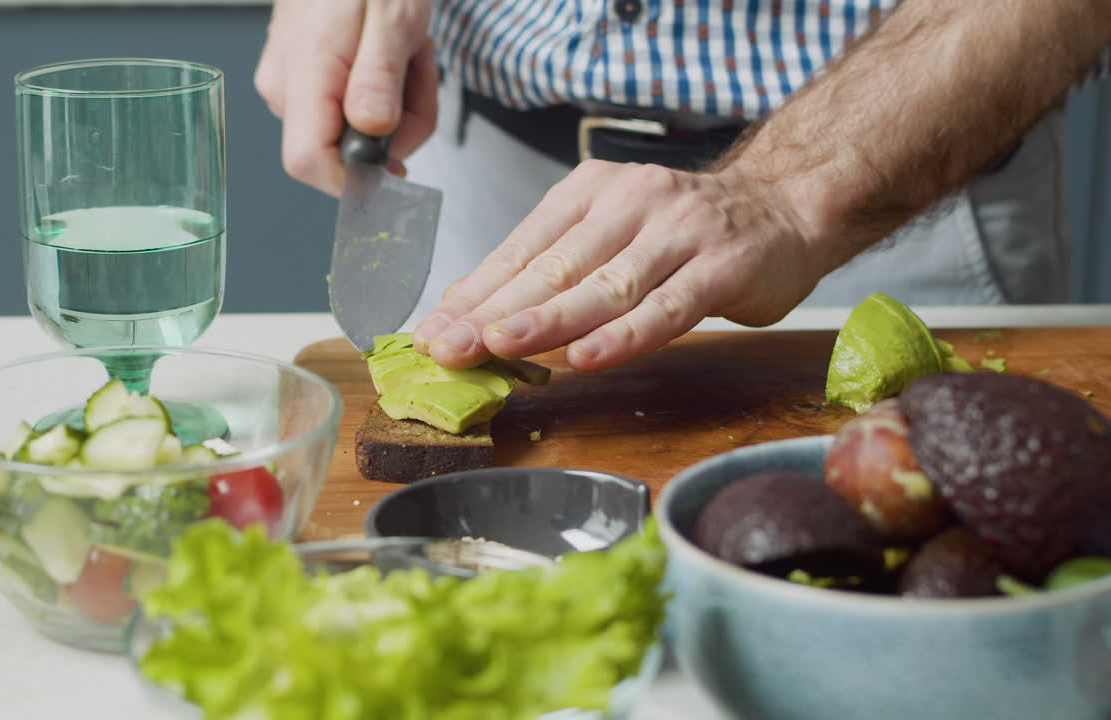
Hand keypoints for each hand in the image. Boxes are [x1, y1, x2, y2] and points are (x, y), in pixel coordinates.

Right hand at [253, 0, 438, 195]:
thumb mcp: (393, 17)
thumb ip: (380, 76)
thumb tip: (371, 130)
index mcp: (305, 72)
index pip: (308, 162)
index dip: (353, 179)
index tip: (396, 167)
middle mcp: (287, 86)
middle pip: (343, 151)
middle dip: (399, 125)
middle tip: (421, 70)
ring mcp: (293, 85)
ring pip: (354, 132)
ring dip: (399, 103)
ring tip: (408, 51)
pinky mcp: (305, 80)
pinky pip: (350, 110)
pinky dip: (385, 90)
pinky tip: (392, 52)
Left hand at [411, 161, 822, 371]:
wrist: (786, 205)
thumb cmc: (687, 231)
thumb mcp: (610, 232)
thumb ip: (551, 267)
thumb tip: (471, 308)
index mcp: (591, 192)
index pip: (522, 249)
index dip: (473, 295)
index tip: (431, 333)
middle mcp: (630, 203)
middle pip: (552, 267)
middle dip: (492, 312)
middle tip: (447, 347)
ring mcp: (678, 233)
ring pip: (603, 285)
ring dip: (547, 320)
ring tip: (498, 346)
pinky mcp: (721, 267)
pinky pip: (666, 308)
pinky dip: (624, 335)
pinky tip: (586, 358)